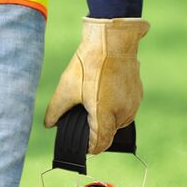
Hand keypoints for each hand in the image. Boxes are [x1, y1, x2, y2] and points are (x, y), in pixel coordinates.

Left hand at [42, 17, 147, 152]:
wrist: (113, 40)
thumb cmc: (91, 63)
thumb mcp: (67, 87)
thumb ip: (56, 110)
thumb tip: (49, 124)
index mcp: (105, 115)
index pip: (100, 145)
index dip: (89, 147)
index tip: (81, 143)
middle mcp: (122, 113)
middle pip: (108, 133)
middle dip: (96, 128)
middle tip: (82, 113)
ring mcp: (133, 104)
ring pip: (117, 121)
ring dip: (106, 117)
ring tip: (93, 99)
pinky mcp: (137, 94)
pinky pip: (124, 108)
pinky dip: (114, 105)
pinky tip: (103, 90)